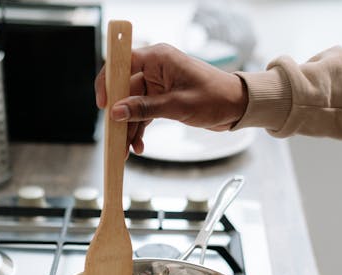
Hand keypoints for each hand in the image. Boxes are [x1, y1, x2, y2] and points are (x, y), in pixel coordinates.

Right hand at [94, 43, 247, 154]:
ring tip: (127, 149)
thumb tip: (116, 112)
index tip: (103, 105)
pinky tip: (138, 146)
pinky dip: (140, 129)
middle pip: (125, 90)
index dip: (108, 83)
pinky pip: (143, 113)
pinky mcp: (162, 98)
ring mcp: (158, 84)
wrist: (237, 107)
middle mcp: (155, 68)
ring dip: (129, 127)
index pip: (122, 63)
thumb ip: (145, 108)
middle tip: (115, 137)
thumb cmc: (215, 97)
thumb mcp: (178, 105)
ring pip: (132, 105)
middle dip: (120, 116)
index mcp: (158, 58)